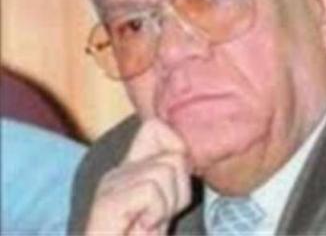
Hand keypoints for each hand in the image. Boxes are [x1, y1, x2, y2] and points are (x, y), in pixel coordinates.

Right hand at [85, 119, 190, 235]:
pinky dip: (156, 214)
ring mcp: (111, 185)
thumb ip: (173, 178)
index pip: (155, 127)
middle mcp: (119, 170)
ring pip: (166, 171)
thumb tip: (189, 154)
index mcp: (131, 167)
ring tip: (151, 224)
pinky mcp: (108, 202)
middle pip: (172, 155)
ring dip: (169, 205)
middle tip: (160, 215)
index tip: (180, 178)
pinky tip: (142, 228)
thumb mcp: (165, 206)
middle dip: (179, 190)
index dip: (177, 146)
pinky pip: (151, 191)